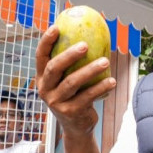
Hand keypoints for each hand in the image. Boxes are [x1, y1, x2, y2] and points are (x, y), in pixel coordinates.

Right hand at [36, 25, 115, 139]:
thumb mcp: (69, 79)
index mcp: (42, 77)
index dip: (46, 41)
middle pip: (54, 68)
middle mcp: (45, 89)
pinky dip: (100, 87)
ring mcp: (56, 102)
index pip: (40, 56)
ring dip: (90, 70)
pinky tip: (112, 81)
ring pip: (72, 82)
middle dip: (69, 55)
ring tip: (106, 61)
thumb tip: (92, 33)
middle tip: (85, 44)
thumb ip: (74, 62)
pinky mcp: (70, 112)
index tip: (56, 27)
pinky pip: (87, 96)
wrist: (76, 125)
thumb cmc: (75, 94)